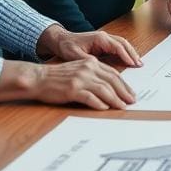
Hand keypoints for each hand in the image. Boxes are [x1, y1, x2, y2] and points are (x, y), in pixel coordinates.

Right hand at [0, 57, 135, 109]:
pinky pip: (90, 97)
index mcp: (91, 63)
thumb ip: (93, 75)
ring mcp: (80, 79)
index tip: (131, 92)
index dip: (124, 84)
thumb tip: (110, 87)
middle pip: (112, 81)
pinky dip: (99, 103)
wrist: (38, 78)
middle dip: (124, 92)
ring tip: (122, 107)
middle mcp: (88, 69)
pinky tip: (105, 108)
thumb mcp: (78, 69)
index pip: (113, 73)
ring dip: (115, 100)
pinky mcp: (72, 89)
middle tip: (132, 101)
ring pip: (104, 90)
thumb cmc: (58, 77)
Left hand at [36, 24, 141, 66]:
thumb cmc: (66, 46)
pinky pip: (118, 47)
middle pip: (124, 44)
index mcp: (99, 38)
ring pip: (123, 44)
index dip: (126, 55)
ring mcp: (105, 39)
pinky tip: (129, 61)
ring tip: (138, 63)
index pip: (117, 46)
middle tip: (140, 64)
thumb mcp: (74, 55)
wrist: (60, 40)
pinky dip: (125, 53)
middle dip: (133, 54)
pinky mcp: (104, 44)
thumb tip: (98, 68)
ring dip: (131, 53)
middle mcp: (104, 37)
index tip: (133, 64)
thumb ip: (87, 61)